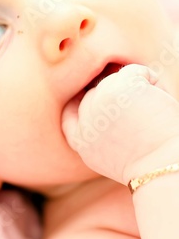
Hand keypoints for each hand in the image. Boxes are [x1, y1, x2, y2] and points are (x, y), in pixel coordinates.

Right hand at [62, 64, 178, 183]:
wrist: (167, 168)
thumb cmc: (153, 163)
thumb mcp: (113, 155)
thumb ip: (100, 130)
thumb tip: (105, 90)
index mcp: (82, 142)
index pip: (70, 112)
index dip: (83, 101)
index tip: (101, 99)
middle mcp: (85, 121)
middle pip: (94, 93)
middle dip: (116, 97)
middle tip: (142, 115)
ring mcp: (99, 102)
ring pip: (115, 79)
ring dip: (137, 89)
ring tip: (152, 113)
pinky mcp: (118, 87)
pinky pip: (135, 71)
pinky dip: (152, 81)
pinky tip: (159, 100)